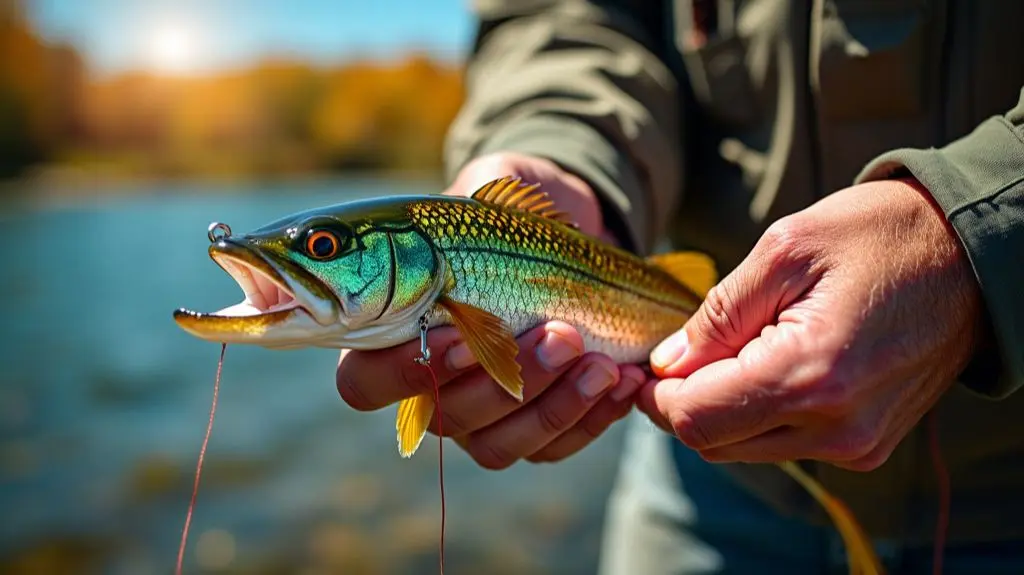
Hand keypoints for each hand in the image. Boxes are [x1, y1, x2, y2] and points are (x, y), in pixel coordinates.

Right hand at [336, 152, 645, 467]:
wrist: (570, 245)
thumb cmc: (513, 218)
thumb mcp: (487, 188)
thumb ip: (473, 198)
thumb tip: (483, 202)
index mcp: (392, 336)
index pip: (365, 383)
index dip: (403, 371)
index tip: (459, 333)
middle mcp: (429, 387)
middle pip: (447, 418)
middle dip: (510, 379)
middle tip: (562, 332)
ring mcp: (479, 417)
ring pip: (500, 444)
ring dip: (554, 407)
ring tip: (603, 362)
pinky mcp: (530, 431)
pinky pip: (553, 448)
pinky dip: (592, 418)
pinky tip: (624, 378)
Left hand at [637, 178, 984, 471]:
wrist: (966, 254)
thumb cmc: (876, 236)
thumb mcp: (784, 250)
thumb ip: (716, 316)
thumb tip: (667, 365)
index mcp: (811, 375)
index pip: (696, 418)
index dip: (656, 395)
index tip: (646, 363)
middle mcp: (836, 427)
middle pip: (714, 442)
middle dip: (682, 400)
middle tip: (680, 352)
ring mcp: (855, 444)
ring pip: (744, 448)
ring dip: (720, 407)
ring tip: (731, 349)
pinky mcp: (866, 446)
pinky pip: (783, 442)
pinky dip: (758, 412)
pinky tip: (767, 364)